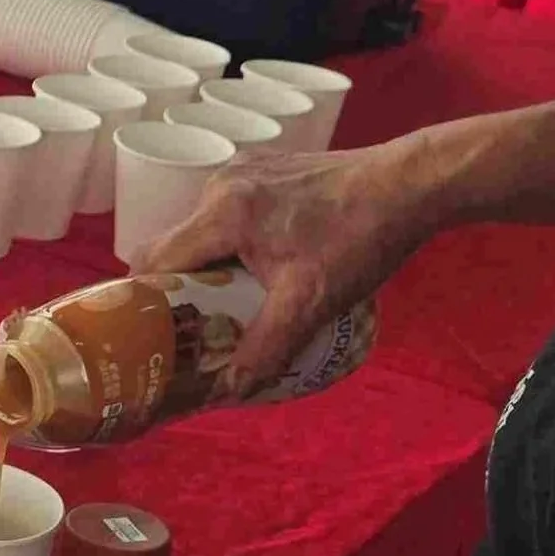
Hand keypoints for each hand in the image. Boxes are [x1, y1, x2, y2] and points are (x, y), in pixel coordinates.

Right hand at [134, 132, 452, 396]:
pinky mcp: (264, 167)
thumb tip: (232, 388)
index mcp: (221, 213)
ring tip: (238, 300)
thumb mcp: (311, 302)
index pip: (154, 259)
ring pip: (202, 227)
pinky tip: (267, 263)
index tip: (154, 332)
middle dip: (180, 287)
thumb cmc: (359, 240)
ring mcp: (241, 170)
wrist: (408, 185)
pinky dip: (233, 241)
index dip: (147, 299)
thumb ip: (267, 345)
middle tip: (199, 325)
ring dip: (210, 264)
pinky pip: (228, 210)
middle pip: (174, 243)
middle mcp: (220, 184)